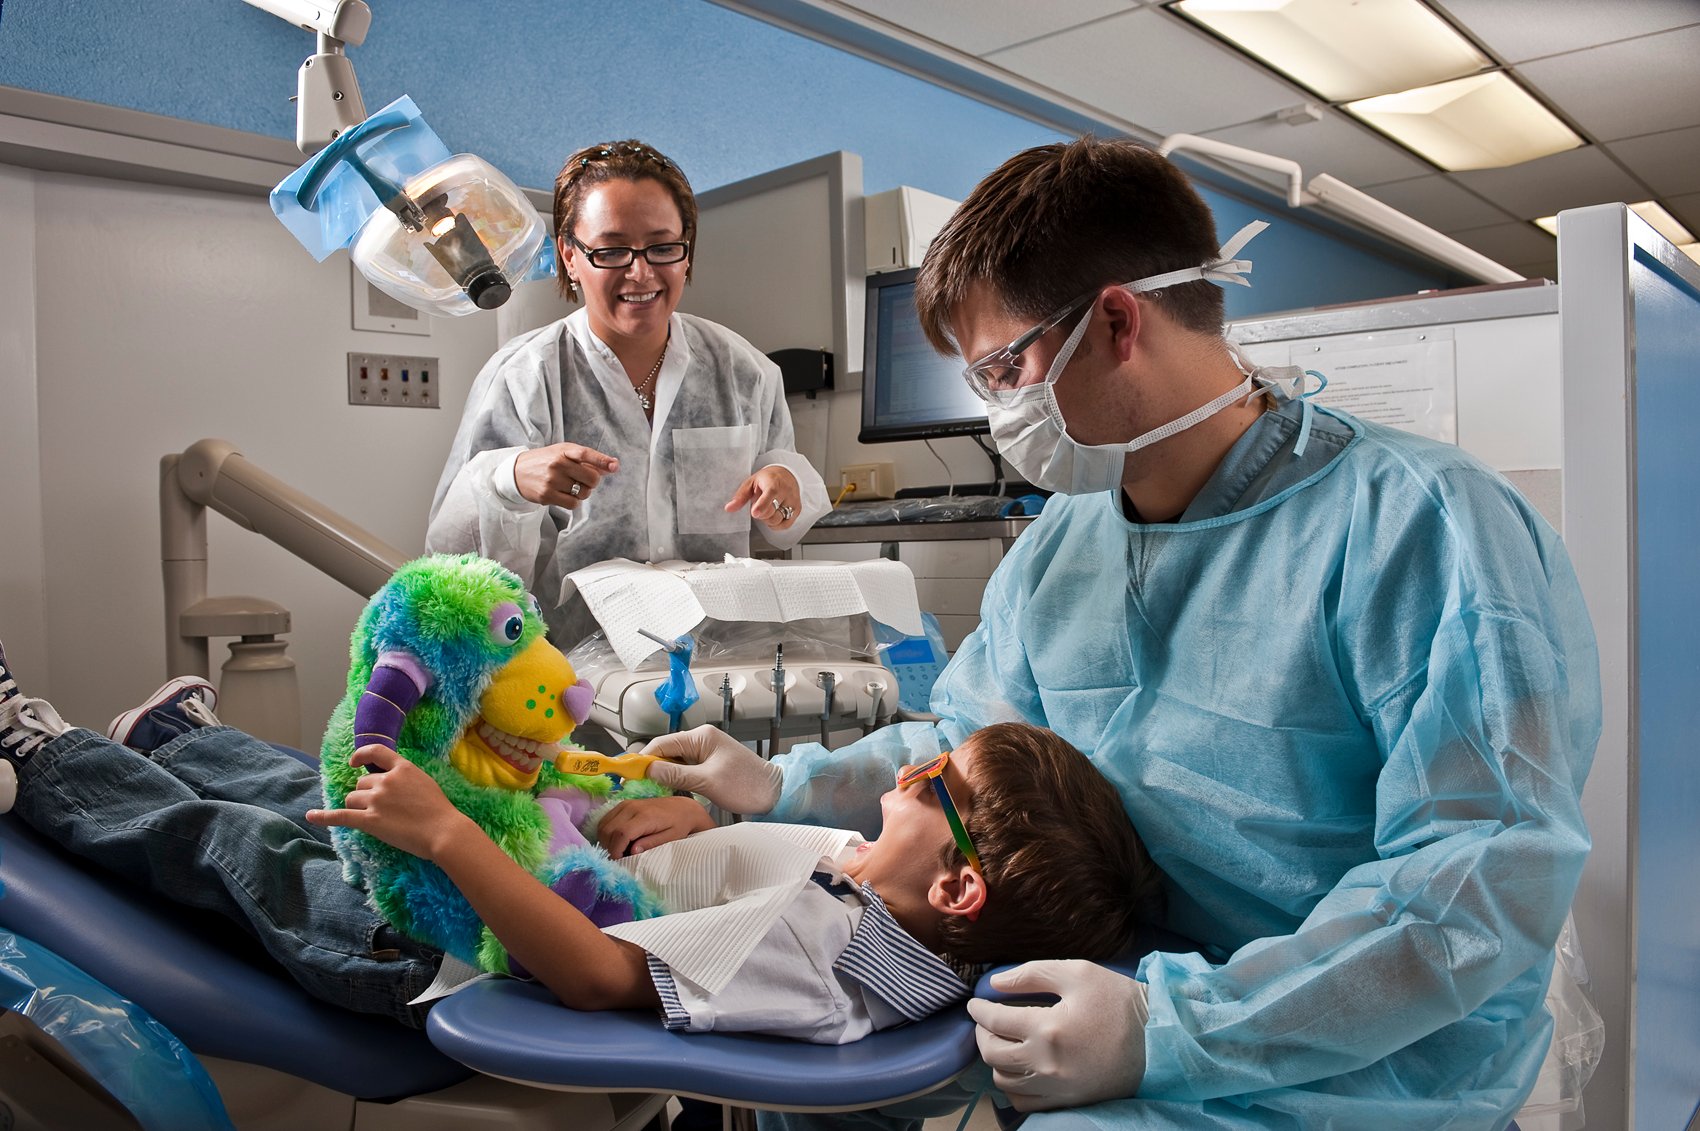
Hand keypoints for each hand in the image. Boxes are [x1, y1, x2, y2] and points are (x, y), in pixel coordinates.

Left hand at [305, 745, 474, 859]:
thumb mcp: (424, 782)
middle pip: (361, 784)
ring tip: (376, 819)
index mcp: (402, 768)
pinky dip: (324, 816)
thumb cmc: (439, 811)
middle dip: (366, 795)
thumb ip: (405, 778)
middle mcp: (386, 780)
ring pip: (352, 800)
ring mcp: (376, 800)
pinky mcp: (369, 820)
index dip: (361, 756)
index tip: (353, 763)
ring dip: (358, 808)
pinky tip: (310, 816)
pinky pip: (340, 816)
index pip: (376, 752)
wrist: (443, 831)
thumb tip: (389, 783)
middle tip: (384, 810)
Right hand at [514, 443, 619, 508]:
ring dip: (582, 493)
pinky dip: (573, 501)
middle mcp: (557, 464)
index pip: (585, 454)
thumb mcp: (564, 454)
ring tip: (570, 487)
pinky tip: (564, 494)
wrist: (516, 472)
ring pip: (583, 493)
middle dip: (592, 482)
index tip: (615, 466)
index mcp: (563, 451)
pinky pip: (573, 504)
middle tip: (583, 480)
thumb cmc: (546, 462)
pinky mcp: (547, 495)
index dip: (602, 461)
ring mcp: (551, 480)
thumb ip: (587, 460)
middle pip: (591, 478)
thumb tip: (612, 467)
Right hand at [597, 795, 715, 856]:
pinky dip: (607, 832)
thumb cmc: (679, 825)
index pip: (621, 834)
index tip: (619, 862)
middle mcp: (632, 807)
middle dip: (609, 848)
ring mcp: (626, 804)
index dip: (616, 850)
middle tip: (619, 858)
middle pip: (608, 830)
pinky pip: (606, 819)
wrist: (683, 807)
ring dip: (606, 841)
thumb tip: (632, 851)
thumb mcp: (671, 838)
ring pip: (603, 825)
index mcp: (645, 817)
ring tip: (619, 850)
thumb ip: (651, 844)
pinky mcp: (623, 804)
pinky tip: (617, 841)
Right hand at [642, 724, 783, 814]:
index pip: (662, 744)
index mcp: (701, 737)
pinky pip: (683, 770)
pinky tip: (667, 792)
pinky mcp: (707, 766)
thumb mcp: (708, 781)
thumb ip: (677, 775)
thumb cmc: (746, 785)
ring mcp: (704, 753)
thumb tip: (649, 770)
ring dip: (661, 776)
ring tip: (649, 792)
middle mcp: (700, 741)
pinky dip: (674, 780)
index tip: (629, 776)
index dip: (643, 760)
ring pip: (673, 763)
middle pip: (665, 752)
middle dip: (650, 769)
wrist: (773, 793)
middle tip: (636, 788)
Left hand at [725, 466, 800, 529]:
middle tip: (759, 505)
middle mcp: (786, 492)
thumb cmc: (767, 479)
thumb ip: (740, 496)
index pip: (770, 494)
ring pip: (778, 520)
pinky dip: (776, 524)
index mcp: (774, 482)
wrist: (787, 475)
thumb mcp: (751, 483)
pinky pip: (785, 525)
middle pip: (772, 513)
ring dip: (768, 519)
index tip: (755, 513)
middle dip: (761, 513)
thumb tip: (729, 508)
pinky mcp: (797, 509)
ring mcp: (793, 501)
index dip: (762, 505)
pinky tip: (773, 514)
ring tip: (768, 508)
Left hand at [966, 960, 1149, 1111]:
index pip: (995, 1021)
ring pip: (1003, 1081)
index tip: (975, 1003)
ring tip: (1001, 1043)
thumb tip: (995, 983)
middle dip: (982, 1035)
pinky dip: (1012, 1087)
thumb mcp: (1078, 973)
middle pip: (992, 1054)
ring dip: (995, 1061)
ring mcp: (1056, 1088)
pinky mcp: (1067, 1102)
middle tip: (985, 1021)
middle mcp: (1046, 1063)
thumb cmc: (1119, 1002)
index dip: (979, 1010)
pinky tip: (1018, 1069)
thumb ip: (1032, 974)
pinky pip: (1024, 1103)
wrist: (1158, 1041)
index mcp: (1047, 1028)